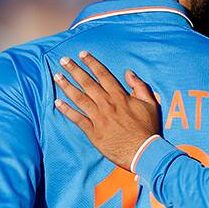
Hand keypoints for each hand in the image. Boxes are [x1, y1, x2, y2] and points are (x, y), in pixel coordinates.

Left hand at [54, 51, 161, 169]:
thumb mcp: (151, 105)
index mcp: (120, 97)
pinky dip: (67, 110)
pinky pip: (77, 119)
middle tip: (63, 60)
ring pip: (79, 98)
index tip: (82, 54)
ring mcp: (99, 118)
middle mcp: (107, 105)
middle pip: (88, 83)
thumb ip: (140, 87)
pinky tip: (57, 102)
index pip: (103, 75)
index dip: (92, 63)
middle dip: (74, 70)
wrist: (143, 152)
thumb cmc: (148, 130)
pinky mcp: (93, 132)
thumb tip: (129, 73)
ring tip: (57, 77)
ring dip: (67, 86)